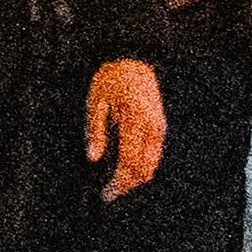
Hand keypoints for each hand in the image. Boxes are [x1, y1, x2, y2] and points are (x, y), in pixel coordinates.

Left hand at [84, 59, 170, 200]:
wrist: (133, 58)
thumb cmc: (110, 78)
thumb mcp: (96, 101)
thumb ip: (96, 131)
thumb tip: (93, 158)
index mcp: (134, 121)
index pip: (129, 163)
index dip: (118, 182)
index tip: (106, 194)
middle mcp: (151, 127)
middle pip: (143, 169)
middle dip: (127, 185)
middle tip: (109, 194)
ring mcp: (158, 126)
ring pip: (152, 164)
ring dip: (135, 178)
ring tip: (116, 185)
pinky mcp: (159, 125)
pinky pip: (153, 154)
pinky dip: (142, 166)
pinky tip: (127, 170)